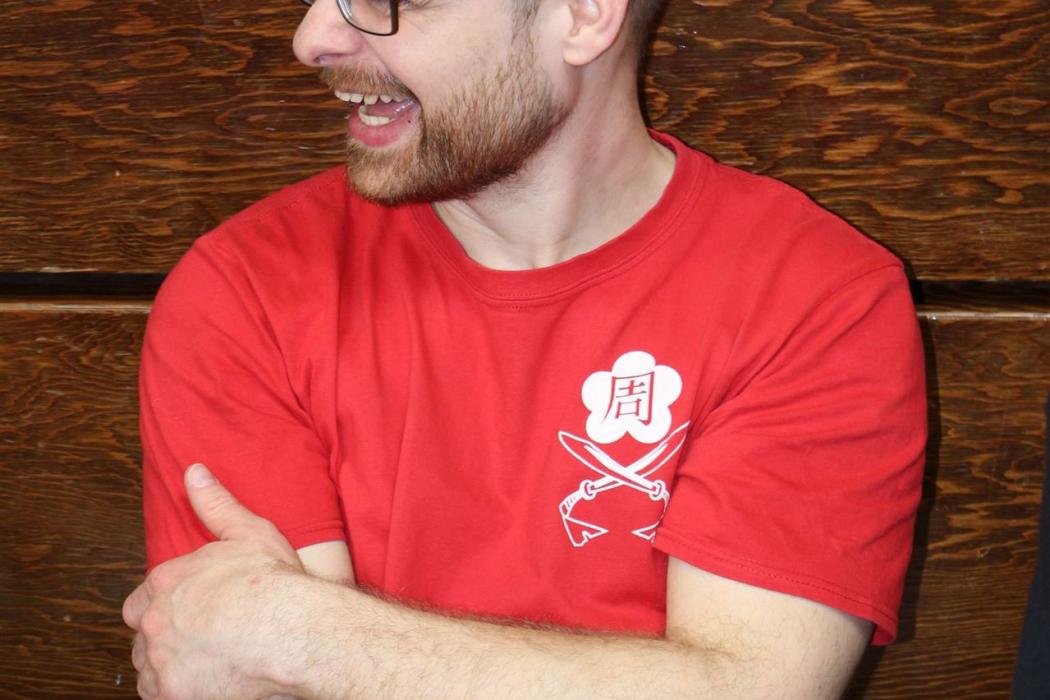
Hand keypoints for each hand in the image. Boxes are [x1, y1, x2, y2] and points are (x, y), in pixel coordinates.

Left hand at [123, 463, 306, 698]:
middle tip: (199, 637)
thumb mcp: (248, 532)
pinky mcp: (173, 694)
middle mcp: (155, 621)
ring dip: (168, 664)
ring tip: (204, 660)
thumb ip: (216, 504)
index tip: (190, 609)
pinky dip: (177, 689)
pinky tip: (204, 681)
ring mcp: (162, 661)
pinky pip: (160, 695)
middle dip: (164, 634)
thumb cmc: (273, 586)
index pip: (143, 597)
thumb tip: (193, 472)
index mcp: (166, 581)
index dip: (166, 604)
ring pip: (150, 667)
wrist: (291, 631)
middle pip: (144, 633)